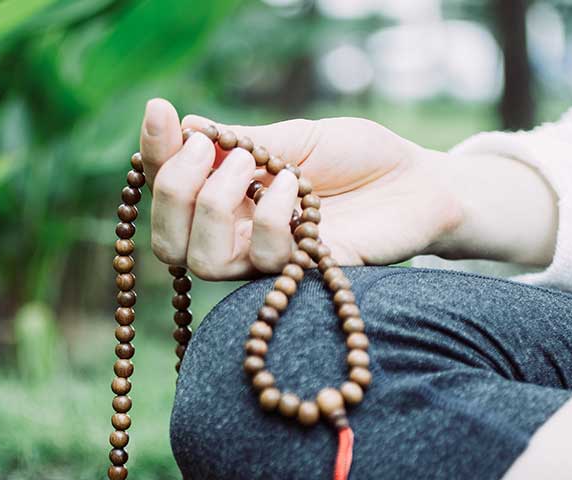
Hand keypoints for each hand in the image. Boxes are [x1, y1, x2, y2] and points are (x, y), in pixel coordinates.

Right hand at [138, 98, 555, 278]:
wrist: (417, 180)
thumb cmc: (356, 156)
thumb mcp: (294, 137)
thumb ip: (240, 141)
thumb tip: (184, 126)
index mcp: (224, 196)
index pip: (166, 188)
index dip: (154, 155)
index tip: (160, 112)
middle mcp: (236, 235)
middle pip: (168, 242)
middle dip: (174, 190)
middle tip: (210, 150)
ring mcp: (264, 260)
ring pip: (203, 262)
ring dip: (215, 205)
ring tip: (253, 165)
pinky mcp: (300, 276)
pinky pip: (264, 259)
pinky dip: (271, 215)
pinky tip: (296, 188)